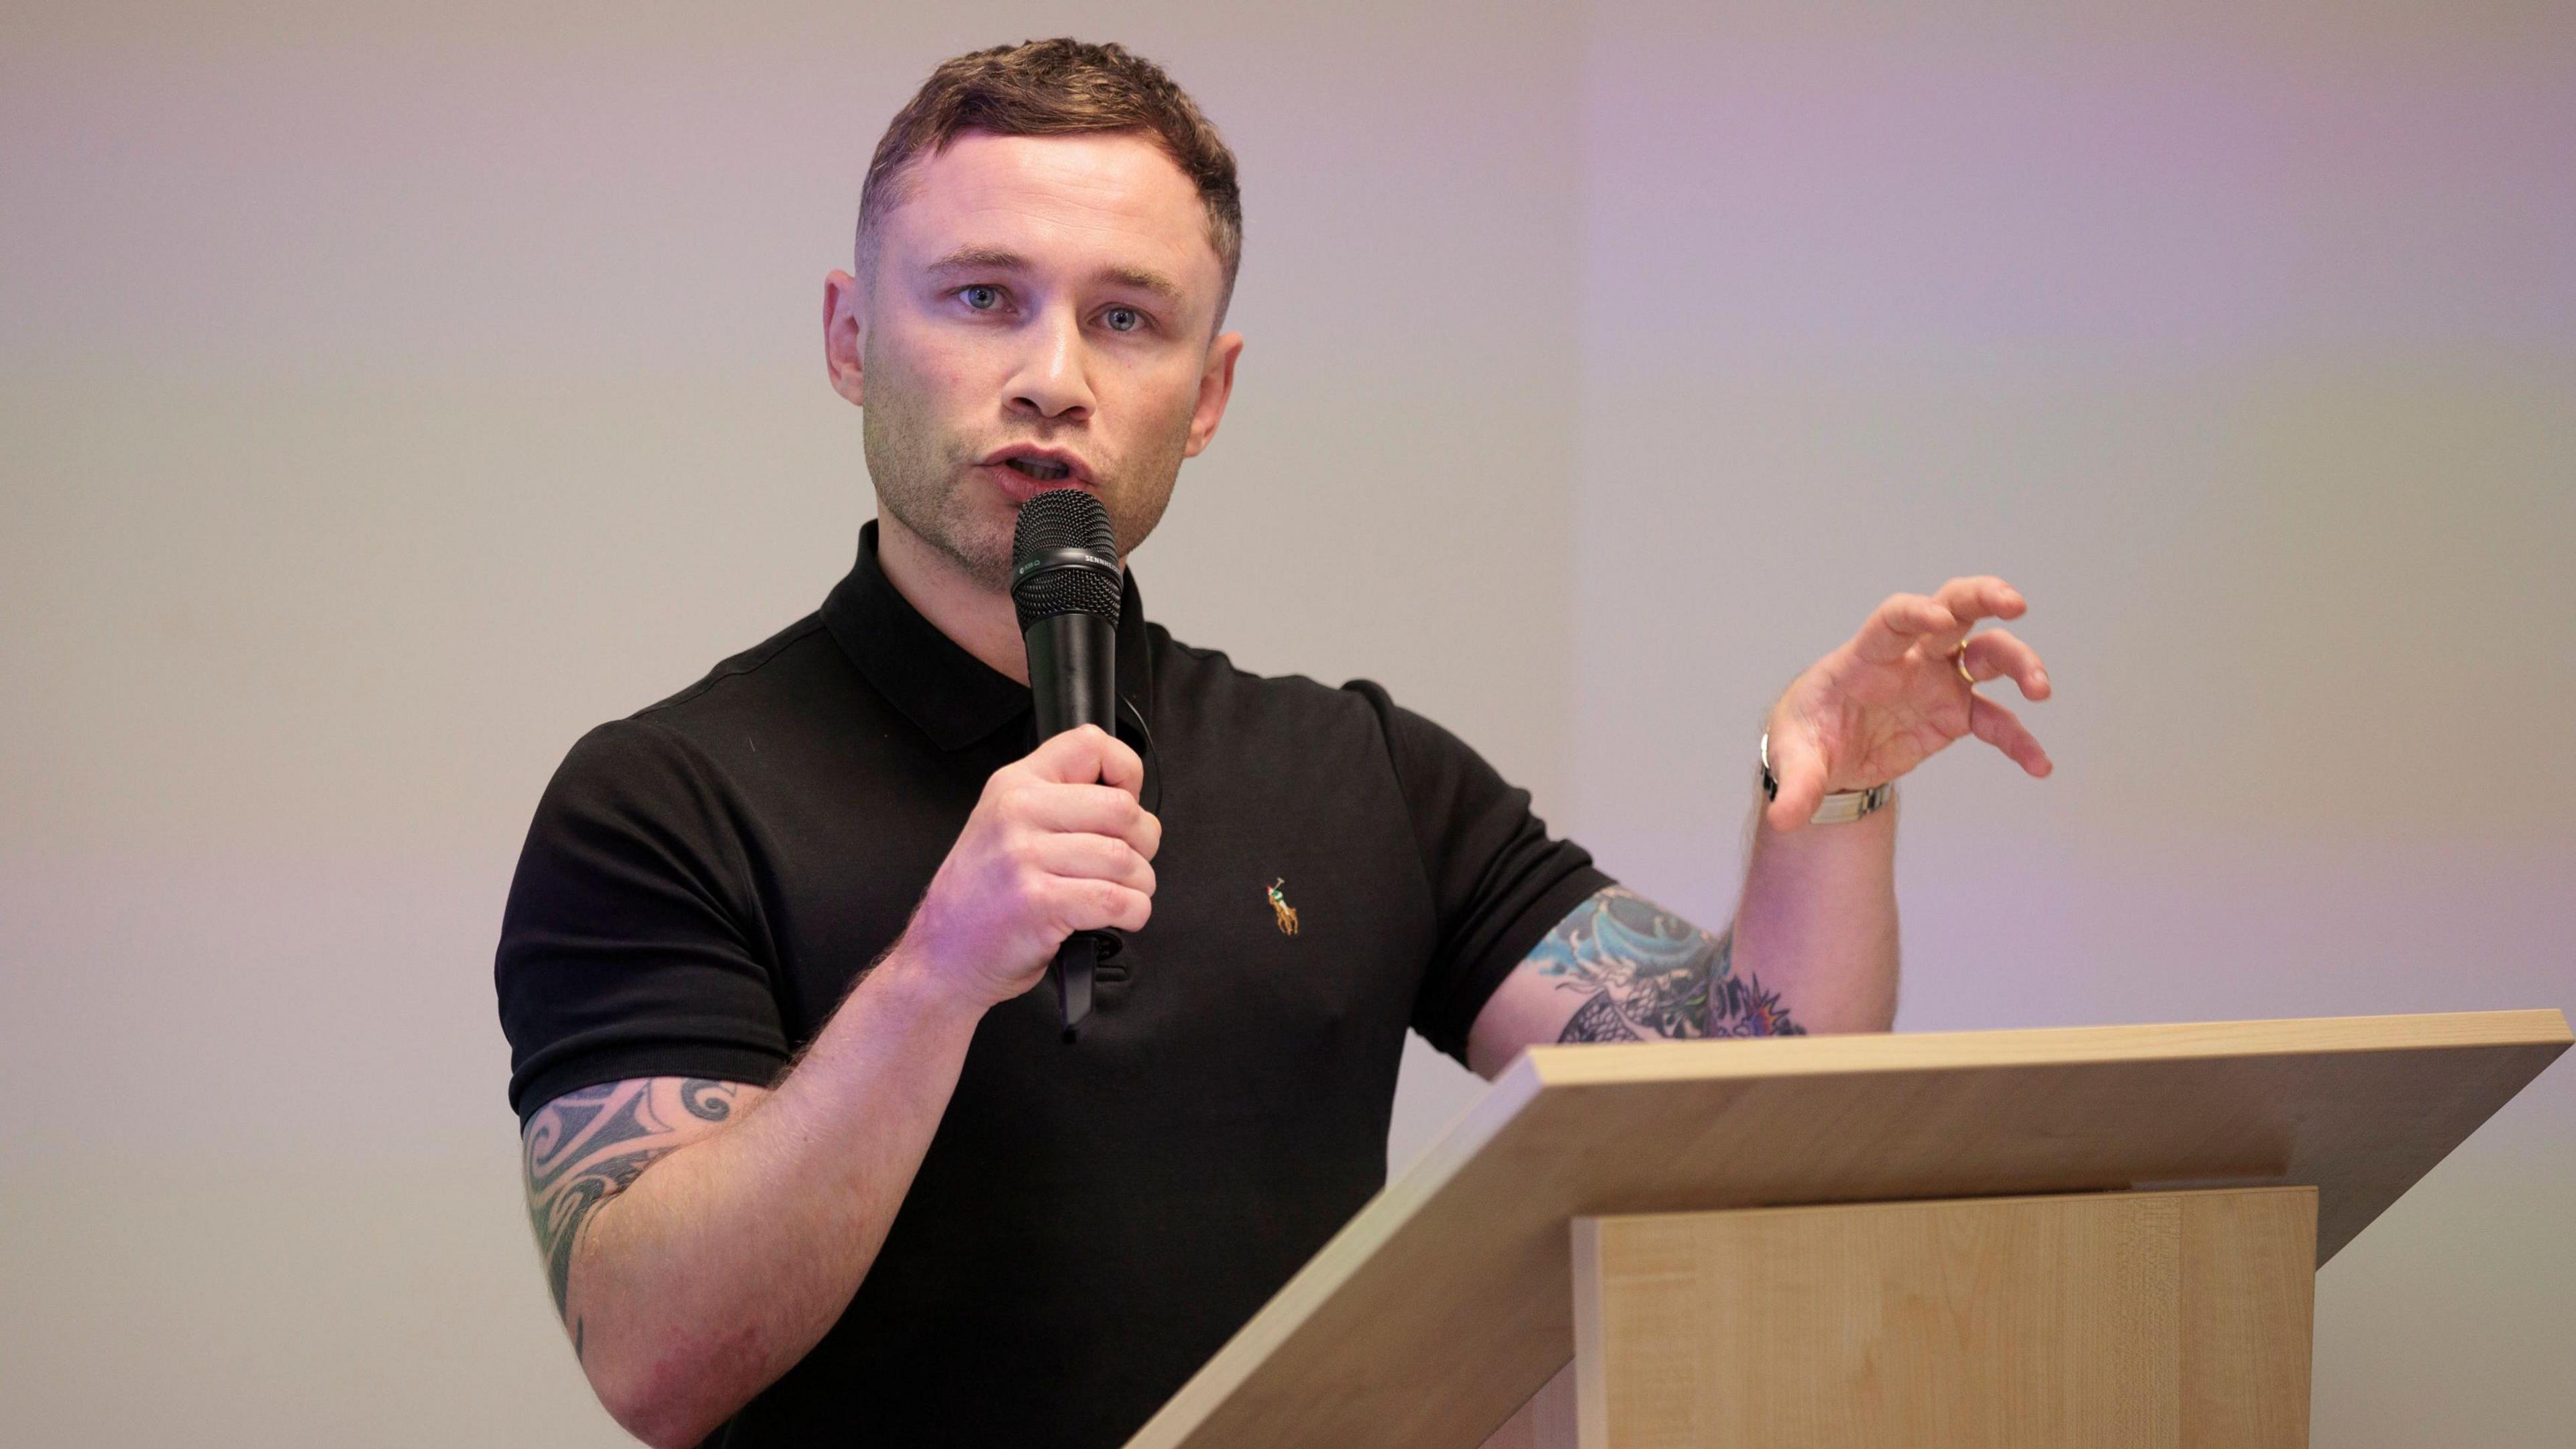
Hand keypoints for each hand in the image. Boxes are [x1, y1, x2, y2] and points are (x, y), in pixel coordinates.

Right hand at [894, 725, 1160, 1008]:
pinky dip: (1132, 913)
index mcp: (1015, 784)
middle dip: (1143, 842)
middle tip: (1128, 863)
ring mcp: (1024, 856)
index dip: (1126, 772)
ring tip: (1120, 895)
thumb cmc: (984, 897)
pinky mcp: (1038, 902)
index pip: (1089, 743)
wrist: (943, 954)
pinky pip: (1115, 899)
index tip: (1125, 803)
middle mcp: (1018, 811)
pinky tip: (1117, 917)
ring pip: (1124, 858)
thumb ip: (1060, 802)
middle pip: (1121, 808)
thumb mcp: (1007, 826)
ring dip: (1139, 885)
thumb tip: (1130, 799)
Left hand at [1762, 575, 2053, 832]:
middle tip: (2017, 604)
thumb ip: (1797, 785)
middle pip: (1953, 610)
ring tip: (2041, 690)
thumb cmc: (1806, 737)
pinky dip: (2019, 739)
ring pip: (1987, 655)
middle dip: (1984, 597)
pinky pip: (1995, 721)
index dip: (1915, 613)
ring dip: (2019, 663)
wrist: (1826, 757)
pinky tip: (2039, 764)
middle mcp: (1909, 659)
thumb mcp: (1793, 759)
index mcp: (1865, 657)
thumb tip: (1783, 819)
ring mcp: (1937, 682)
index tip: (1938, 617)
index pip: (1893, 620)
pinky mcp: (1955, 715)